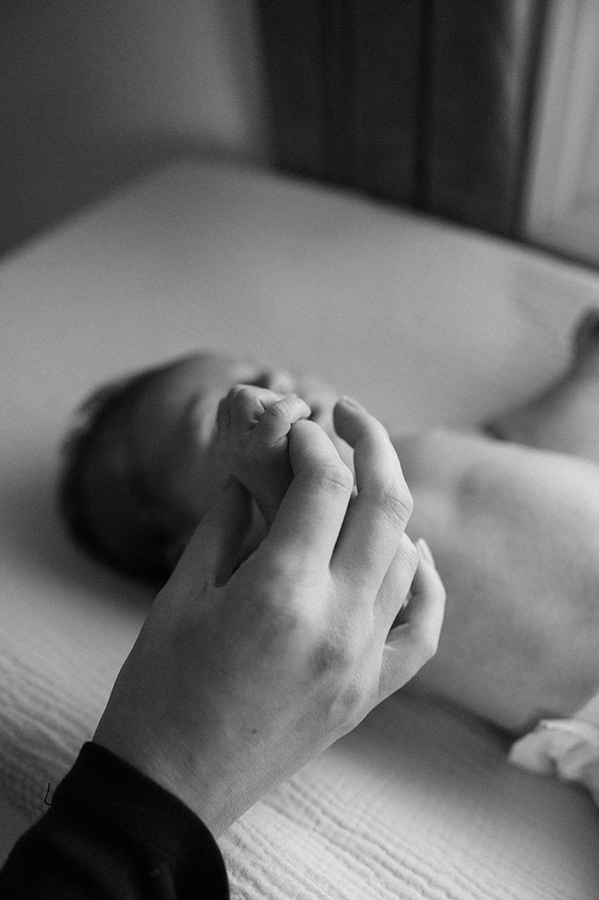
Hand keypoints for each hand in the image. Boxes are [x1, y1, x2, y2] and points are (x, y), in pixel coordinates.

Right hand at [94, 397, 444, 835]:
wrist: (174, 787)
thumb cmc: (160, 687)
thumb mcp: (181, 593)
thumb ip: (228, 523)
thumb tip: (258, 475)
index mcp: (280, 591)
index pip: (324, 485)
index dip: (313, 440)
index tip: (298, 425)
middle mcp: (336, 620)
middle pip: (384, 507)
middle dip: (371, 444)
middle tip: (348, 415)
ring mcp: (362, 659)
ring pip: (405, 557)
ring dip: (389, 506)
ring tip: (361, 479)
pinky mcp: (370, 691)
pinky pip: (422, 626)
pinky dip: (423, 579)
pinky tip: (408, 552)